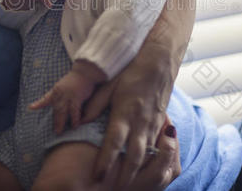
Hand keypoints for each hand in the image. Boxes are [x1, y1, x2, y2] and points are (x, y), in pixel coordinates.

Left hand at [30, 61, 105, 134]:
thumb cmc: (75, 78)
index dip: (39, 103)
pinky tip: (75, 125)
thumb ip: (58, 92)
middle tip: (55, 131)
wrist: (85, 72)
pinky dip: (74, 119)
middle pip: (56, 109)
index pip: (46, 98)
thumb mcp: (63, 84)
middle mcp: (60, 93)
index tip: (31, 108)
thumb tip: (54, 99)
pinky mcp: (76, 98)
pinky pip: (74, 111)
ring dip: (61, 122)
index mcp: (56, 90)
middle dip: (55, 121)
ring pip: (63, 111)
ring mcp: (68, 96)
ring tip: (59, 131)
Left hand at [81, 43, 176, 189]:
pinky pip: (156, 147)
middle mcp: (140, 121)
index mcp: (124, 112)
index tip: (97, 176)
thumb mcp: (110, 85)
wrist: (159, 63)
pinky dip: (151, 160)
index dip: (105, 161)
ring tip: (128, 184)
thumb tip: (81, 120)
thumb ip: (95, 104)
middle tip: (115, 189)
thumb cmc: (131, 72)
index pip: (113, 142)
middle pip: (135, 156)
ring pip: (148, 154)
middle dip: (126, 176)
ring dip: (139, 171)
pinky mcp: (161, 124)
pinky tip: (145, 169)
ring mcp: (153, 124)